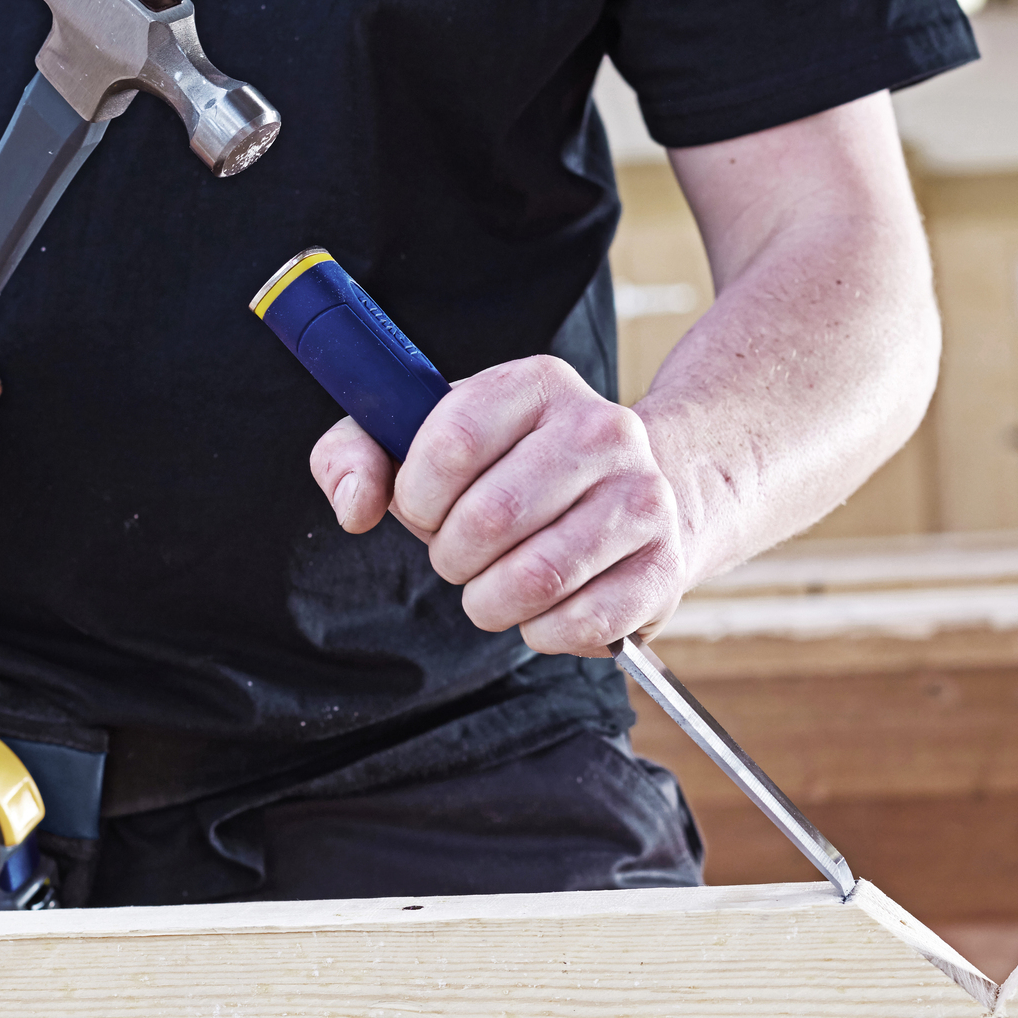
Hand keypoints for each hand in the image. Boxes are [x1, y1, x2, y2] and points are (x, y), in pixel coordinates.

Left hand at [309, 355, 686, 656]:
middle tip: (463, 555)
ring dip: (491, 601)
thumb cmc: (509, 473)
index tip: (425, 508)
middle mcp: (603, 430)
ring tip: (496, 587)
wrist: (632, 498)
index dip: (418, 496)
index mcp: (538, 384)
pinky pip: (577, 623)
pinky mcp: (662, 567)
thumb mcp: (424, 441)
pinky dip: (540, 632)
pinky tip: (544, 609)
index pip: (451, 442)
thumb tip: (356, 505)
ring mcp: (642, 498)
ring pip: (534, 578)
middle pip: (490, 518)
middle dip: (453, 556)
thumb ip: (358, 453)